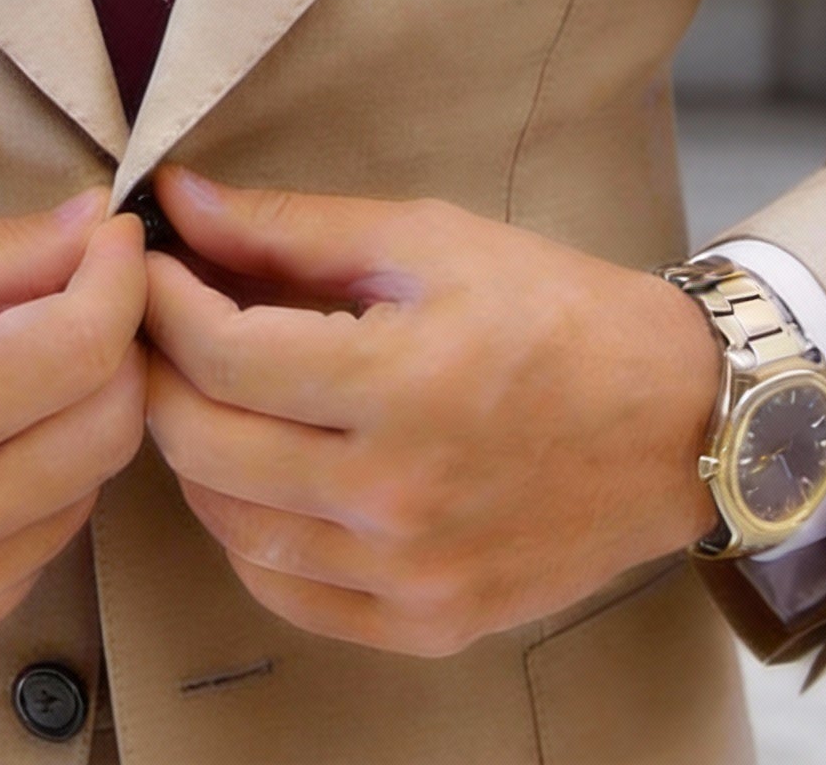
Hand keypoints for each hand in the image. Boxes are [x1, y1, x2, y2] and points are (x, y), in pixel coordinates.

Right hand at [0, 193, 146, 677]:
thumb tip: (98, 224)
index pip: (90, 345)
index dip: (118, 278)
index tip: (111, 242)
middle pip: (109, 429)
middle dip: (110, 350)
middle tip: (72, 303)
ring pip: (78, 500)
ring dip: (68, 427)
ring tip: (6, 379)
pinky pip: (24, 563)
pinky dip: (25, 501)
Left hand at [141, 168, 718, 657]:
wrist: (678, 420)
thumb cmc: (555, 311)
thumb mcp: (427, 238)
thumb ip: (293, 227)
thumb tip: (180, 201)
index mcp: (402, 384)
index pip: (222, 354)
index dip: (162, 301)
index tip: (148, 263)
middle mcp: (398, 496)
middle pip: (205, 445)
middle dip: (157, 372)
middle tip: (155, 323)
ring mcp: (412, 575)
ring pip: (231, 528)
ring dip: (192, 453)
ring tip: (203, 390)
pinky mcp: (428, 624)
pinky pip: (287, 594)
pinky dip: (247, 535)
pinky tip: (256, 474)